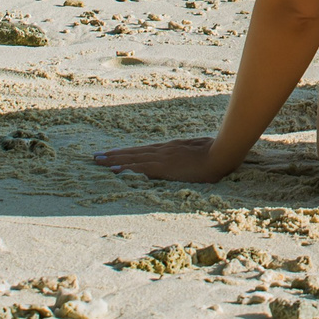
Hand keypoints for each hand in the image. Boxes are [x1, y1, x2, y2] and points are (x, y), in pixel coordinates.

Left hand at [90, 136, 237, 183]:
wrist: (222, 153)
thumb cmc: (216, 152)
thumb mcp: (199, 151)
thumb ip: (190, 153)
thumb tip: (188, 157)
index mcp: (170, 149)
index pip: (143, 151)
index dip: (127, 153)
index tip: (112, 154)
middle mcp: (163, 151)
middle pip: (134, 153)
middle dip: (114, 156)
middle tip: (96, 157)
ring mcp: (163, 158)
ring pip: (133, 159)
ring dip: (114, 160)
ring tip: (99, 161)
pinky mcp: (165, 167)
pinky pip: (142, 169)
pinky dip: (127, 168)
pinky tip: (115, 170)